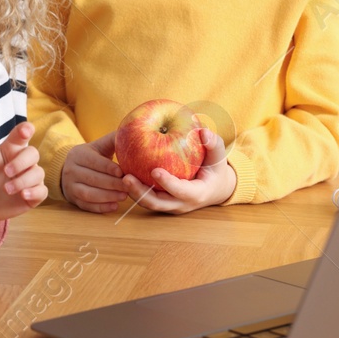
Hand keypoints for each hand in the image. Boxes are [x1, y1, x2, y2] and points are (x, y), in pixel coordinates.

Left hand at [0, 122, 46, 236]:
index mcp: (11, 148)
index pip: (22, 134)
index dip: (26, 129)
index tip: (25, 131)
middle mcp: (24, 160)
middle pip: (33, 153)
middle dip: (21, 162)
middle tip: (6, 171)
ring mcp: (31, 176)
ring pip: (38, 173)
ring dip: (23, 181)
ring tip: (6, 189)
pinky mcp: (35, 192)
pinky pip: (42, 191)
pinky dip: (34, 192)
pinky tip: (23, 195)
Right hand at [60, 131, 125, 213]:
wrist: (70, 169)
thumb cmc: (91, 157)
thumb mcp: (98, 146)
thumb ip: (113, 140)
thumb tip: (133, 131)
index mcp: (79, 154)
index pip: (94, 161)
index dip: (108, 167)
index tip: (123, 172)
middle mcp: (71, 170)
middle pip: (92, 179)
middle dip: (112, 184)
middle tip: (129, 186)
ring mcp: (70, 186)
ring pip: (88, 193)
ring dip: (107, 196)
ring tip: (124, 197)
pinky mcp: (73, 199)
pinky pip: (86, 205)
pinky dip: (100, 208)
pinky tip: (114, 206)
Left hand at [122, 130, 236, 214]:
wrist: (214, 188)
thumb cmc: (215, 168)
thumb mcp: (218, 156)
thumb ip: (213, 143)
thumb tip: (203, 132)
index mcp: (197, 194)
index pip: (181, 191)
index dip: (168, 183)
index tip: (155, 171)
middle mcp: (181, 204)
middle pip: (157, 203)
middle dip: (140, 193)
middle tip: (126, 177)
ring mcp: (170, 205)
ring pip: (148, 203)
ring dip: (133, 192)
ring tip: (120, 176)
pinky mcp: (162, 203)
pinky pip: (145, 197)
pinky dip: (134, 188)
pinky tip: (122, 172)